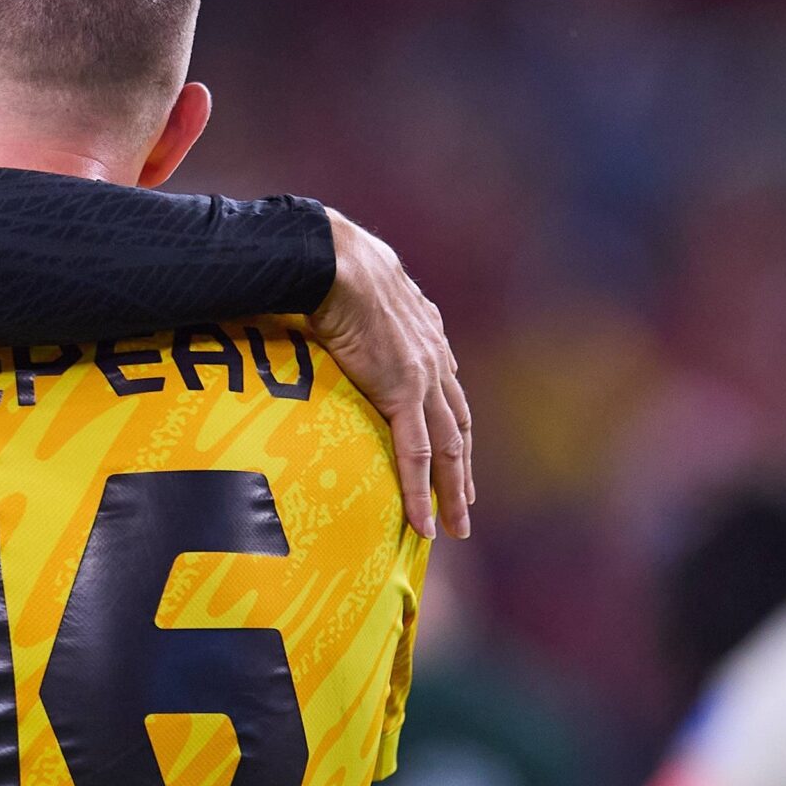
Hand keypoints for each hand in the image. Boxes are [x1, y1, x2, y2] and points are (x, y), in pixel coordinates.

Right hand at [309, 211, 472, 539]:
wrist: (332, 258)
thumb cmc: (327, 261)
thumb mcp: (352, 286)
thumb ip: (353, 308)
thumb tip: (320, 310)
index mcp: (424, 333)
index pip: (445, 390)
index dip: (450, 425)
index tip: (453, 453)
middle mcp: (433, 357)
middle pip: (456, 425)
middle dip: (462, 468)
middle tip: (465, 504)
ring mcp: (422, 376)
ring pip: (448, 448)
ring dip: (454, 492)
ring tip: (455, 527)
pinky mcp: (402, 392)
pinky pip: (417, 455)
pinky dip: (422, 493)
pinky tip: (425, 525)